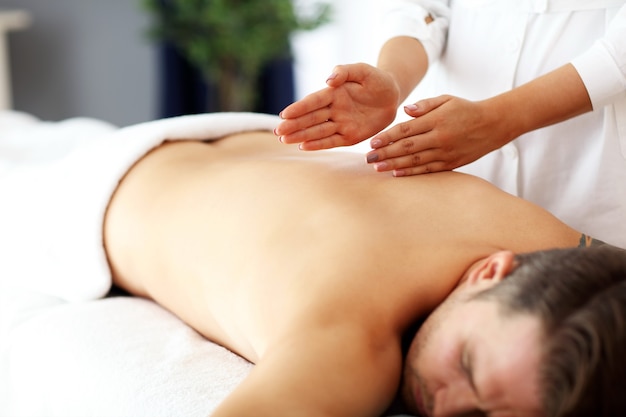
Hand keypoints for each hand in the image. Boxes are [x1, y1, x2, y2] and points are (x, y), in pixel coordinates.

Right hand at [274, 63, 399, 149]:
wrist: (392, 95)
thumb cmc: (376, 80)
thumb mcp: (363, 70)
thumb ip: (345, 71)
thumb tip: (328, 80)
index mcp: (334, 93)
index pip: (313, 101)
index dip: (299, 108)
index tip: (284, 114)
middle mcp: (333, 109)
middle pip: (310, 118)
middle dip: (294, 125)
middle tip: (278, 131)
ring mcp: (340, 124)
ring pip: (317, 131)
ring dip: (301, 136)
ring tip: (285, 140)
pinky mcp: (349, 136)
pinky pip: (332, 141)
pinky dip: (318, 145)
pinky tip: (304, 147)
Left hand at [366, 95, 509, 175]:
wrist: (494, 124)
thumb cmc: (465, 109)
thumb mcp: (446, 100)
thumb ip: (424, 105)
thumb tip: (405, 110)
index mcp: (436, 120)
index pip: (406, 130)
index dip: (387, 137)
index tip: (372, 143)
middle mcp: (440, 137)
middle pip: (406, 147)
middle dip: (385, 153)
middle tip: (368, 159)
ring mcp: (445, 152)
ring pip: (415, 160)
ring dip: (394, 164)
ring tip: (378, 168)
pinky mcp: (451, 163)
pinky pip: (428, 169)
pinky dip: (412, 172)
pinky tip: (397, 173)